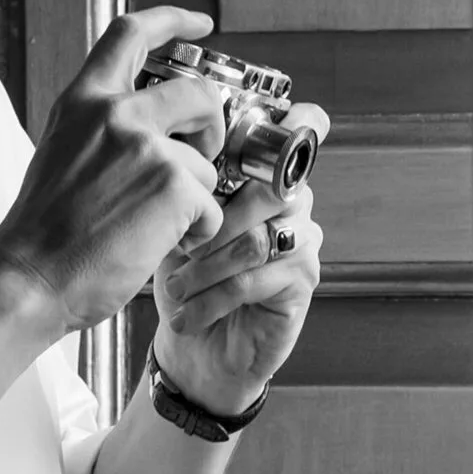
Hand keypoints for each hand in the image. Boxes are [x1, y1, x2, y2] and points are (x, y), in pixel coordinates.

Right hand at [0, 7, 230, 333]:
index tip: (201, 24)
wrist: (28, 278)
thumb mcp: (62, 153)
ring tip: (158, 225)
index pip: (130, 32)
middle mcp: (115, 113)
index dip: (173, 20)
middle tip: (201, 157)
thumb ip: (102, 130)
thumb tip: (152, 133)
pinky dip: (198, 232)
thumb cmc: (43, 232)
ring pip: (206, 163)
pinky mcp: (173, 184)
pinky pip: (212, 206)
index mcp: (83, 101)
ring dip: (196, 198)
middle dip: (212, 125)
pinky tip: (160, 244)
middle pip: (197, 92)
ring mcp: (146, 146)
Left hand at [150, 101, 330, 414]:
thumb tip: (169, 152)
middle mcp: (292, 202)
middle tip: (181, 244)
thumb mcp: (170, 224)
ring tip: (177, 286)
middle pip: (272, 187)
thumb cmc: (181, 279)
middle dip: (215, 218)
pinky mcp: (302, 283)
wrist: (192, 350)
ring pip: (257, 237)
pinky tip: (188, 312)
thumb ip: (182, 184)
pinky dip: (213, 297)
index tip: (251, 130)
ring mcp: (302, 241)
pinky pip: (258, 278)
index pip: (299, 129)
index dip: (291, 122)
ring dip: (206, 265)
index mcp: (263, 175)